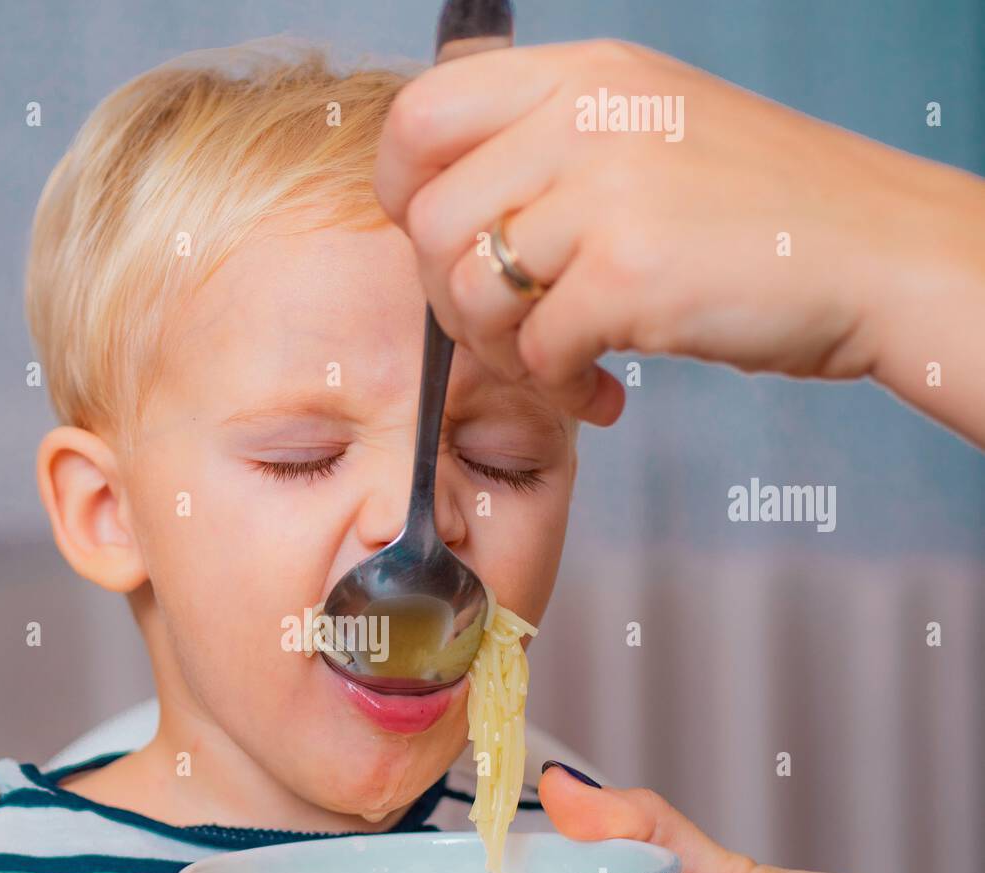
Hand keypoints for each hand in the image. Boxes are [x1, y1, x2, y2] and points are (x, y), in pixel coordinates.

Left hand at [375, 40, 984, 443]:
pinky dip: (558, 387)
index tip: (443, 248)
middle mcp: (584, 118)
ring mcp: (606, 192)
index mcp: (582, 77)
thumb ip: (552, 145)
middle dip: (450, 301)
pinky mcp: (629, 273)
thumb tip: (449, 206)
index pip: (422, 114)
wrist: (874, 252)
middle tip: (506, 332)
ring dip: (502, 354)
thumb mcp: (650, 127)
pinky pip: (535, 351)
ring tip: (558, 365)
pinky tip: (601, 388)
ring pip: (472, 292)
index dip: (404, 195)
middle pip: (431, 223)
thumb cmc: (760, 210)